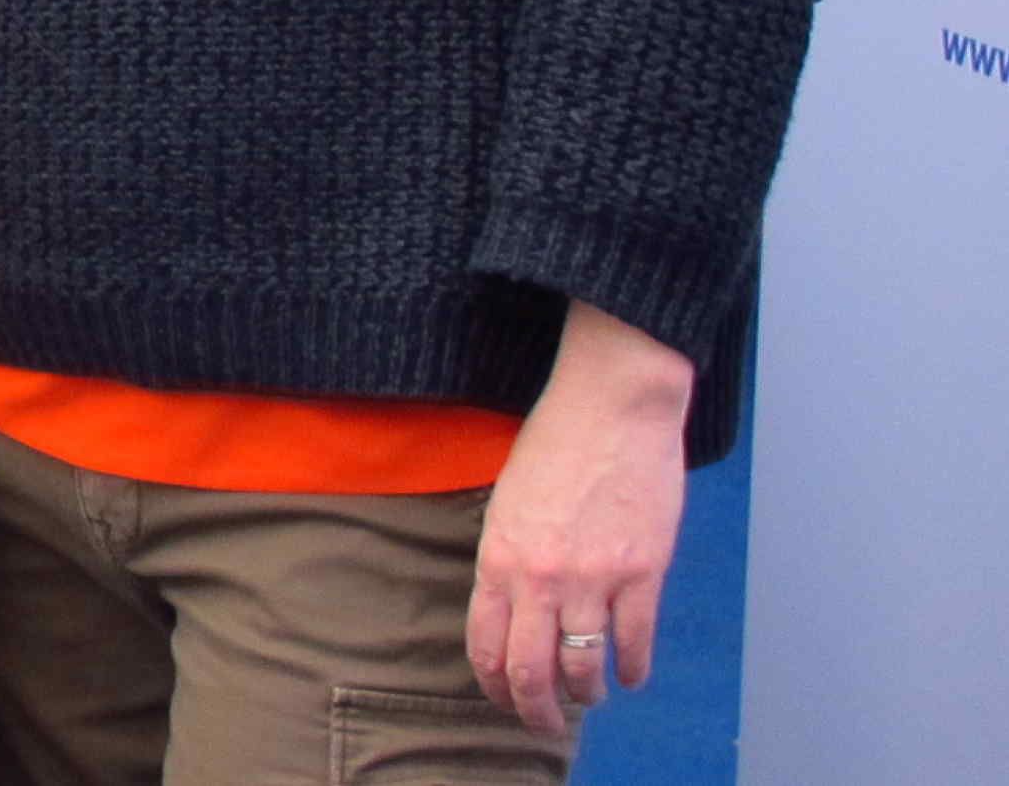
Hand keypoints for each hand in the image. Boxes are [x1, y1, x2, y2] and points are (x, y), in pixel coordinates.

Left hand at [468, 303, 691, 739]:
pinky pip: (636, 642)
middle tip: (542, 723)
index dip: (494, 683)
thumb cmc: (555, 445)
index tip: (504, 698)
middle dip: (534, 709)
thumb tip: (514, 611)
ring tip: (588, 699)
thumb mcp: (506, 503)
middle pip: (531, 671)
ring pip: (585, 667)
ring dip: (586, 695)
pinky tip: (631, 675)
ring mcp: (594, 579)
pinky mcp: (643, 573)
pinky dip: (634, 669)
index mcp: (498, 558)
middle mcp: (540, 578)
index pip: (486, 645)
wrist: (611, 406)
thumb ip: (507, 560)